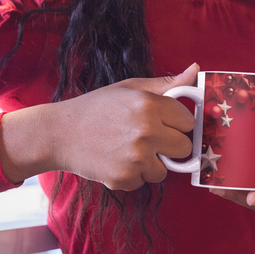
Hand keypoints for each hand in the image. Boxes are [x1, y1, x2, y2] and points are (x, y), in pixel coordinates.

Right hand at [0, 63, 198, 189]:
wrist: (59, 134)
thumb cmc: (96, 108)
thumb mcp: (130, 88)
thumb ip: (166, 84)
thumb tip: (195, 71)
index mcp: (149, 104)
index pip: (188, 121)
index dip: (177, 123)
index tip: (164, 123)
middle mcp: (146, 131)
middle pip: (183, 147)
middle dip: (170, 145)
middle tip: (149, 138)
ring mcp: (136, 157)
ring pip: (164, 170)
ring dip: (152, 164)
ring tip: (129, 149)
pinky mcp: (124, 179)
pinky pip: (144, 182)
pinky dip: (133, 176)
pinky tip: (116, 160)